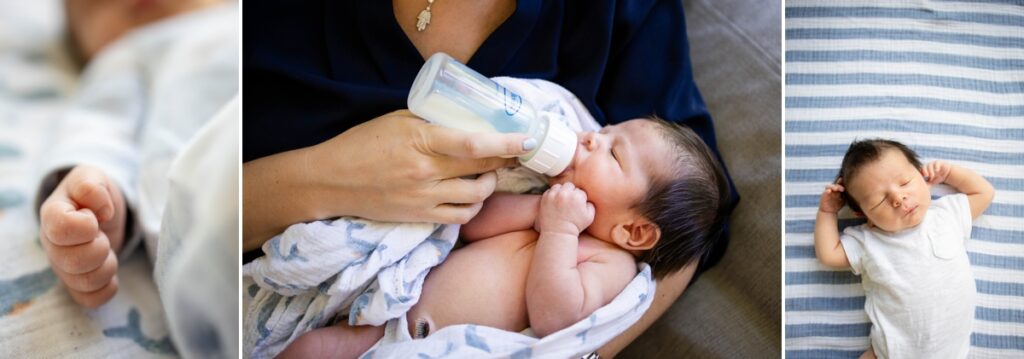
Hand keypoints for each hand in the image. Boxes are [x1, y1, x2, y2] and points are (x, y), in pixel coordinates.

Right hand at [39, 165, 125, 307]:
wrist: (102, 212)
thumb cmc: (95, 194)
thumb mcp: (93, 177)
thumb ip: (91, 185)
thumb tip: (100, 210)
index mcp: (52, 216)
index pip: (61, 229)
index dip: (86, 225)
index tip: (94, 217)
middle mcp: (52, 246)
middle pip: (74, 262)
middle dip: (100, 247)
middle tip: (103, 235)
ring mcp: (63, 268)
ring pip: (84, 283)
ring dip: (107, 267)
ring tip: (108, 252)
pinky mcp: (78, 284)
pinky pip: (90, 299)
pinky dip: (107, 288)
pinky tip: (111, 271)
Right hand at [303, 110, 531, 223]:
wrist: (330, 181)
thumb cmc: (362, 145)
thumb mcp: (397, 121)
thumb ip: (431, 122)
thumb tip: (467, 119)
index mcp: (421, 140)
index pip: (474, 143)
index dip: (506, 142)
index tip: (525, 139)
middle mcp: (425, 171)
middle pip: (481, 168)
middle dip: (506, 160)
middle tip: (516, 152)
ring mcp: (423, 197)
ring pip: (476, 196)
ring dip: (490, 185)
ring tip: (489, 174)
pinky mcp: (419, 216)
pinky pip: (459, 217)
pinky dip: (473, 207)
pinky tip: (472, 196)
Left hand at [535, 183, 594, 235]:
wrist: (558, 233)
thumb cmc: (575, 226)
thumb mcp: (590, 217)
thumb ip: (591, 204)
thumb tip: (586, 197)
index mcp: (577, 196)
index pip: (580, 191)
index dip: (579, 198)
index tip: (577, 206)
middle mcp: (565, 193)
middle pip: (569, 186)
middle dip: (570, 193)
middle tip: (569, 203)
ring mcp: (554, 195)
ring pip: (559, 186)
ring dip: (561, 192)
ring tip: (562, 202)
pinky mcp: (545, 198)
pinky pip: (550, 191)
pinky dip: (552, 195)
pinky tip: (555, 203)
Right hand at [819, 179, 845, 213]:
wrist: (829, 212)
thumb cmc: (837, 205)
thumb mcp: (843, 200)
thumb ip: (846, 196)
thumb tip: (854, 192)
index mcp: (837, 191)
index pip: (839, 184)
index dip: (841, 182)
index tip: (845, 180)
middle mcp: (832, 190)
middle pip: (834, 185)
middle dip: (838, 186)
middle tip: (843, 189)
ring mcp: (827, 193)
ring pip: (829, 187)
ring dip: (833, 187)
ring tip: (836, 189)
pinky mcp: (824, 196)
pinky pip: (825, 192)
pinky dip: (827, 191)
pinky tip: (829, 191)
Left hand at [922, 160, 951, 184]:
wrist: (947, 173)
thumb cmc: (937, 177)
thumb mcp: (932, 181)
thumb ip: (927, 184)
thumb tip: (922, 189)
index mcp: (925, 170)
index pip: (920, 170)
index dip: (919, 173)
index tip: (921, 177)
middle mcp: (928, 166)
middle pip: (923, 166)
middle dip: (924, 171)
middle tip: (926, 176)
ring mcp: (933, 164)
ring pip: (929, 165)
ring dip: (930, 170)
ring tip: (932, 175)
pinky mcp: (939, 162)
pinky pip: (937, 163)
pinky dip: (936, 166)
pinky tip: (937, 170)